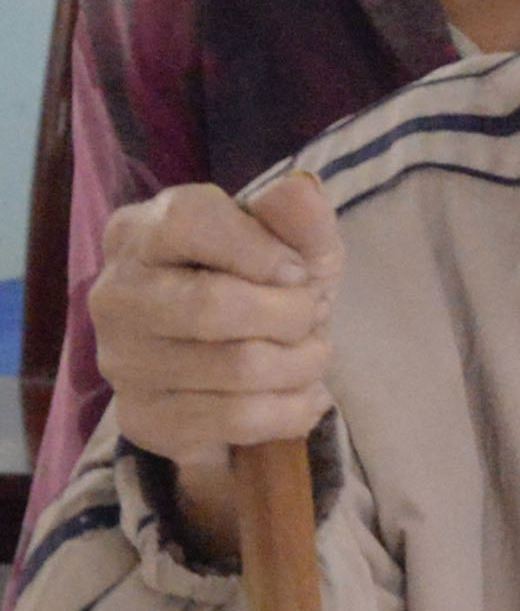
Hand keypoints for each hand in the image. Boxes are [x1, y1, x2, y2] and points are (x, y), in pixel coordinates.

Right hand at [93, 173, 339, 549]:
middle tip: (314, 315)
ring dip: (304, 363)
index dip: (262, 248)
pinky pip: (239, 419)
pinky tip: (303, 394)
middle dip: (292, 314)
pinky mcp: (145, 419)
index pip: (189, 221)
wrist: (240, 374)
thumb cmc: (263, 288)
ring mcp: (122, 361)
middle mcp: (114, 295)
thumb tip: (298, 190)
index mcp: (139, 233)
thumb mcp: (294, 245)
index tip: (299, 270)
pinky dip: (295, 407)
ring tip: (312, 354)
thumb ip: (299, 217)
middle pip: (214, 305)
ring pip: (239, 367)